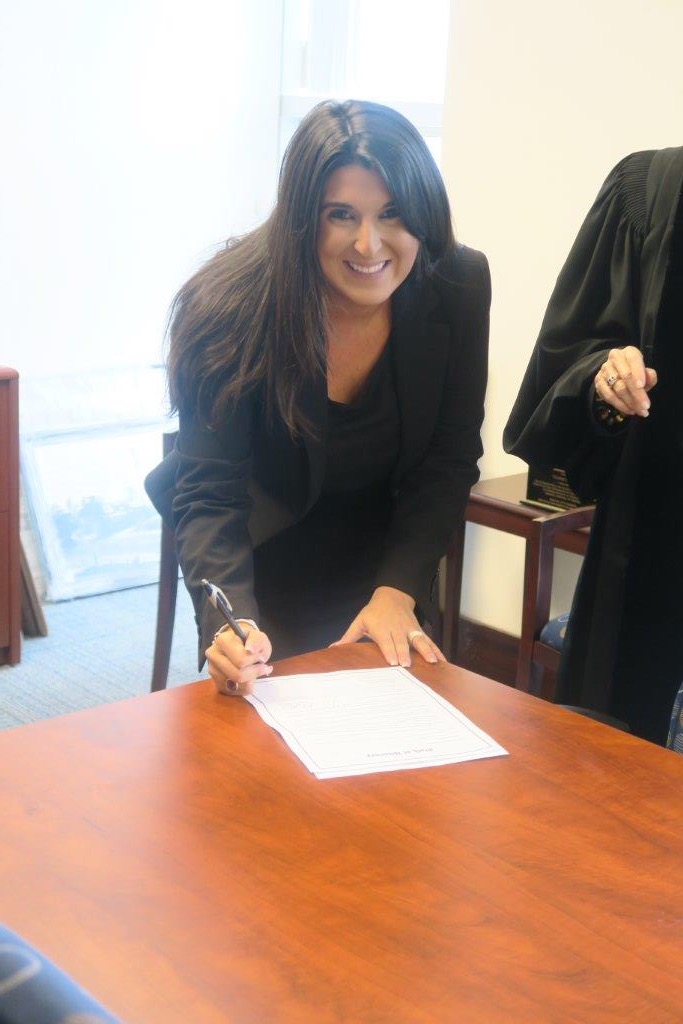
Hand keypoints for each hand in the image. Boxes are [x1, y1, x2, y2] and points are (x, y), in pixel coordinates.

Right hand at [206, 622, 272, 695]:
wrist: (239, 644)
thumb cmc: (248, 639)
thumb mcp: (257, 635)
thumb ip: (256, 640)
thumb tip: (250, 650)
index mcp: (222, 641)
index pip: (241, 661)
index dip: (255, 661)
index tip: (260, 656)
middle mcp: (213, 656)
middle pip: (238, 676)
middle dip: (254, 672)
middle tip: (262, 666)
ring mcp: (213, 670)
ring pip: (238, 685)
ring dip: (252, 679)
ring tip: (254, 669)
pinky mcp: (217, 683)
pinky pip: (236, 692)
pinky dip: (247, 686)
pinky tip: (249, 676)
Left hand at [331, 586, 445, 667]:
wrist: (393, 595)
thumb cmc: (374, 612)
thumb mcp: (360, 621)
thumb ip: (349, 637)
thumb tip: (334, 649)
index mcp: (382, 628)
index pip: (386, 640)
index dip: (390, 650)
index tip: (394, 661)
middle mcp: (398, 629)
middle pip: (402, 642)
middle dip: (405, 653)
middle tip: (407, 665)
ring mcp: (410, 630)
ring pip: (419, 641)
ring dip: (426, 651)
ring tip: (433, 662)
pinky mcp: (419, 632)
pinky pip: (429, 642)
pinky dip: (436, 651)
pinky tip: (443, 662)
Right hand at [594, 346, 656, 416]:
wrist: (618, 373)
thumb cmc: (636, 374)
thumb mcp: (646, 373)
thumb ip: (650, 376)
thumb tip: (649, 376)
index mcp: (629, 352)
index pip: (633, 359)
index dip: (638, 372)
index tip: (642, 386)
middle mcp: (615, 358)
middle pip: (625, 376)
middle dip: (637, 393)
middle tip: (645, 406)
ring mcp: (604, 370)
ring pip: (617, 388)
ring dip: (629, 402)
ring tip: (639, 411)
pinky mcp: (598, 381)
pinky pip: (608, 395)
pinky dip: (619, 405)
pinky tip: (629, 410)